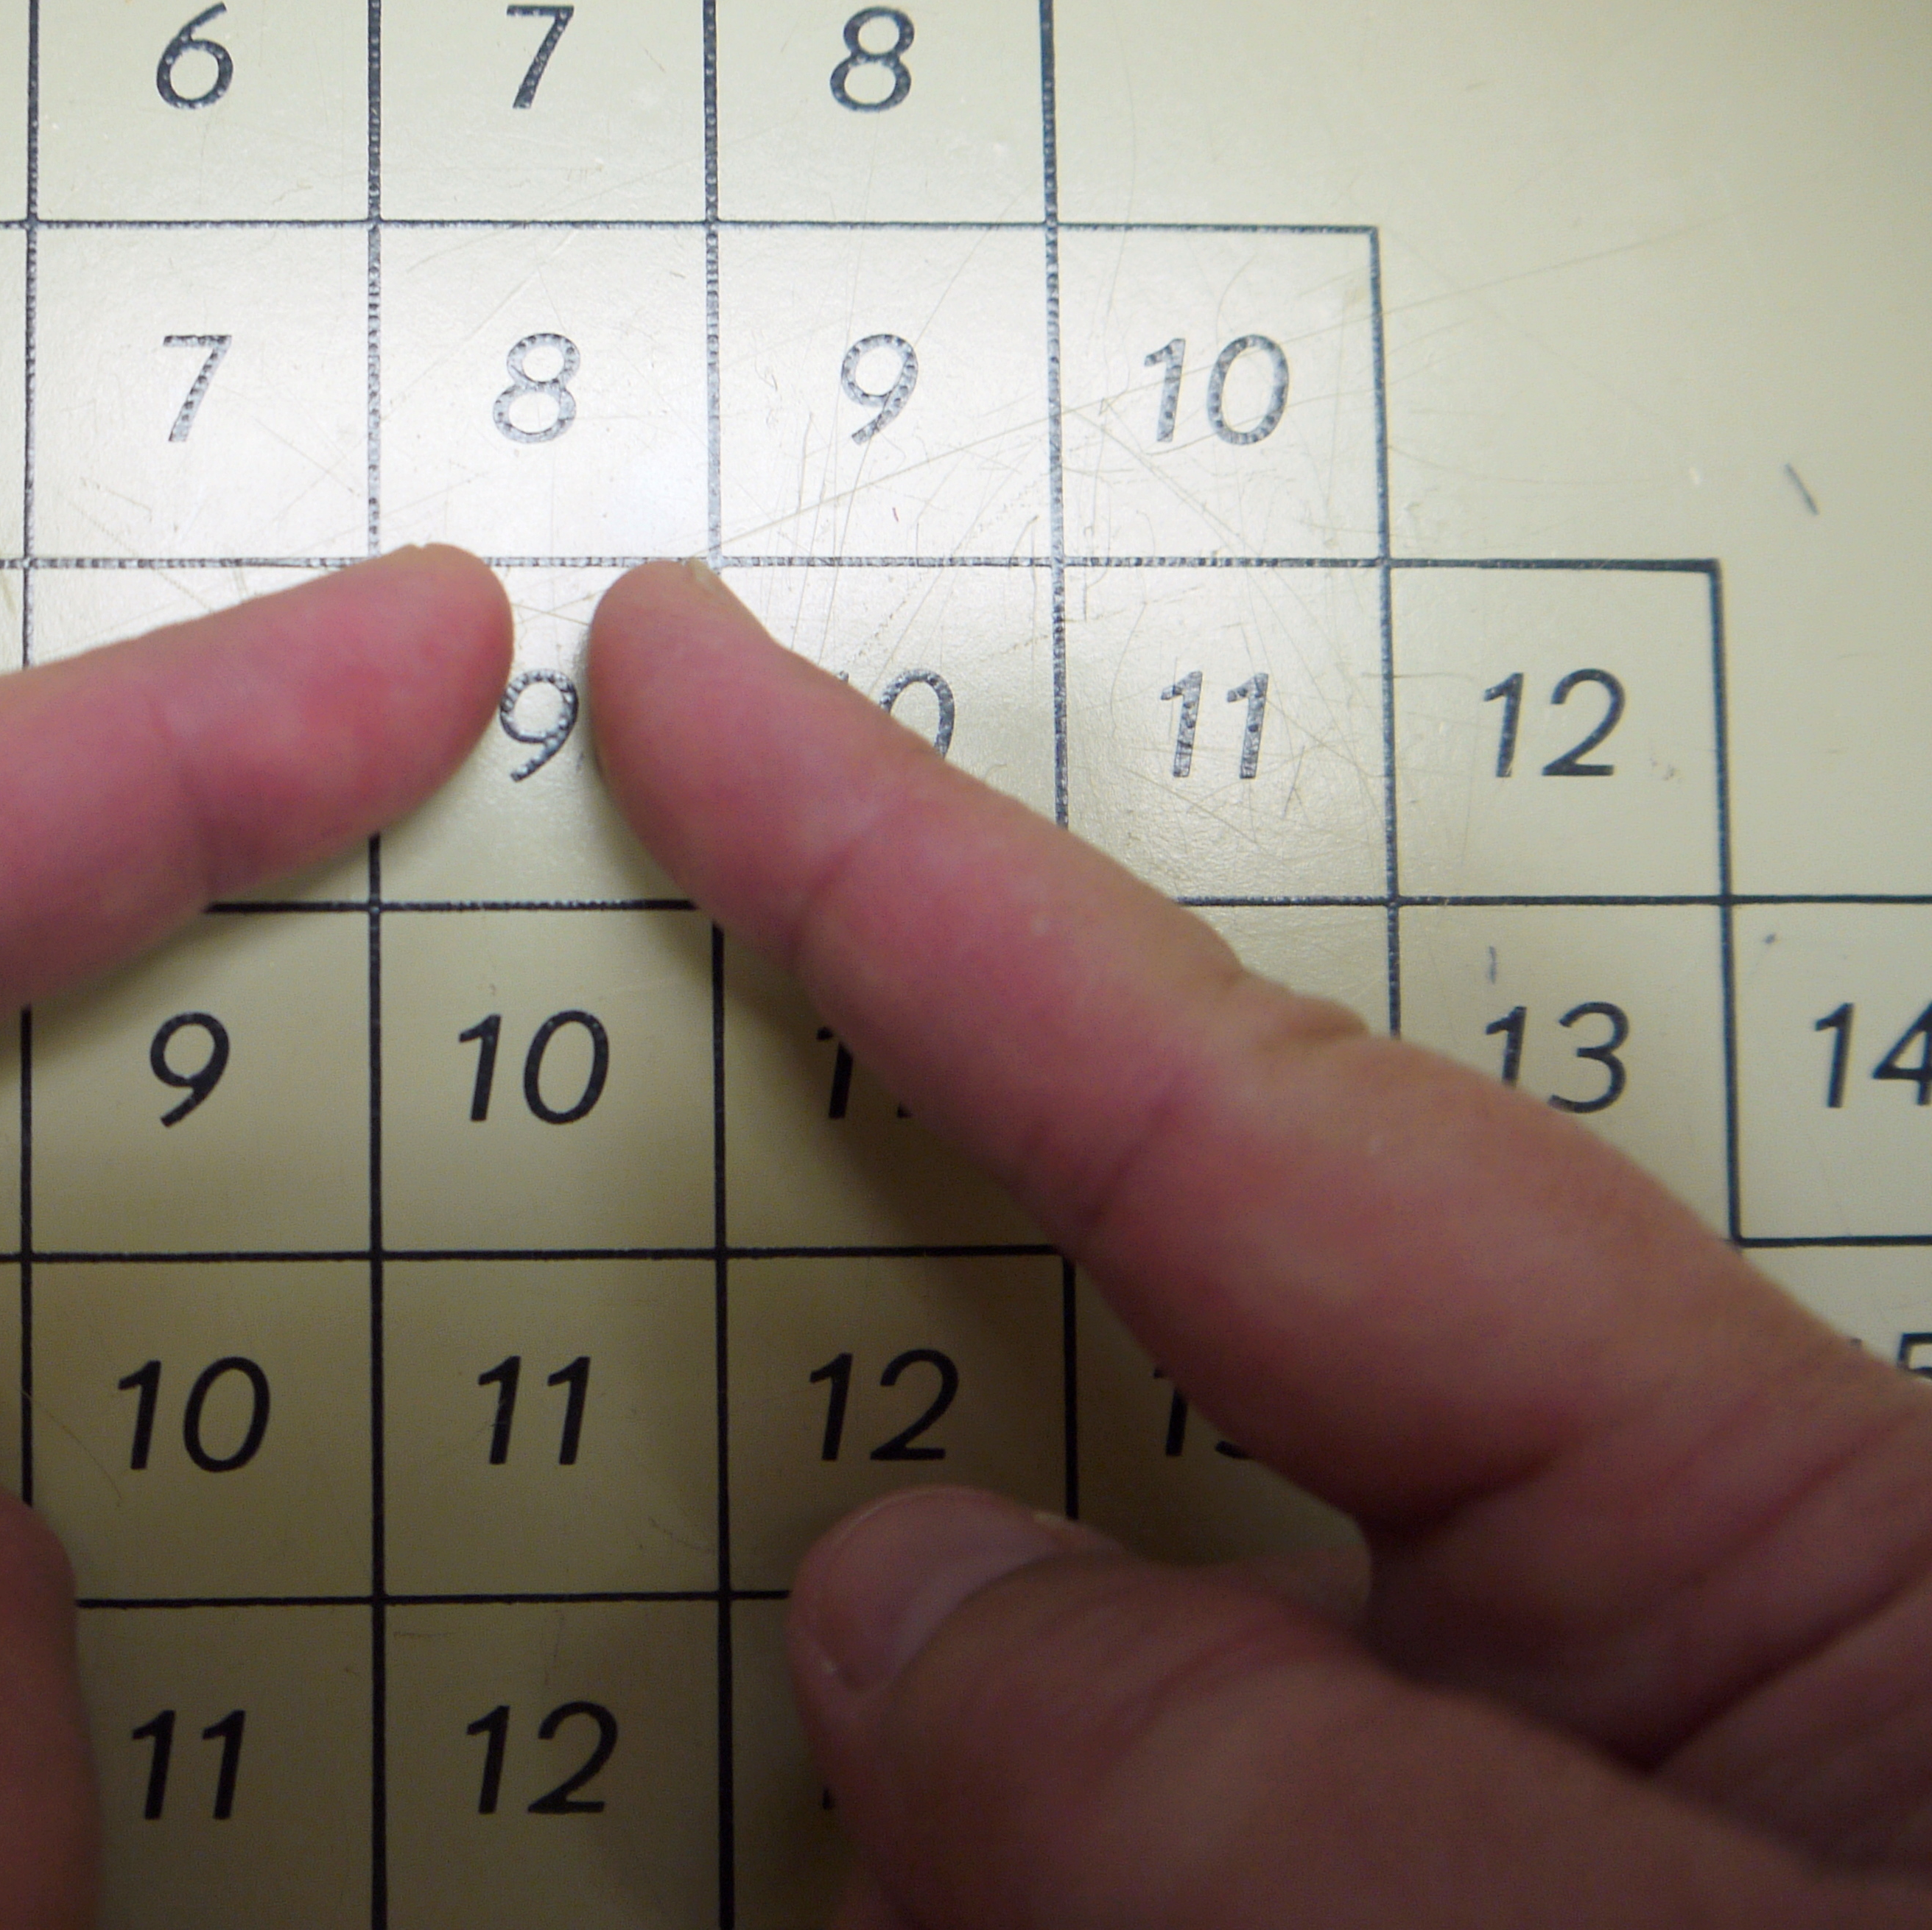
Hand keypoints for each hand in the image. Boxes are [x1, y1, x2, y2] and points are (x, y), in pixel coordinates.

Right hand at [589, 559, 1931, 1927]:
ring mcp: (1494, 1849)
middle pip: (1145, 1439)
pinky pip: (1099, 1888)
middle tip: (712, 1527)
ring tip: (848, 1920)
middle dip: (890, 1462)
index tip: (693, 681)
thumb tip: (895, 1605)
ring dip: (934, 1841)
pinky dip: (968, 1903)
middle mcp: (1630, 1681)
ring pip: (1093, 1746)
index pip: (1262, 1130)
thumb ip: (1266, 1789)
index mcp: (1792, 1555)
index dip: (934, 883)